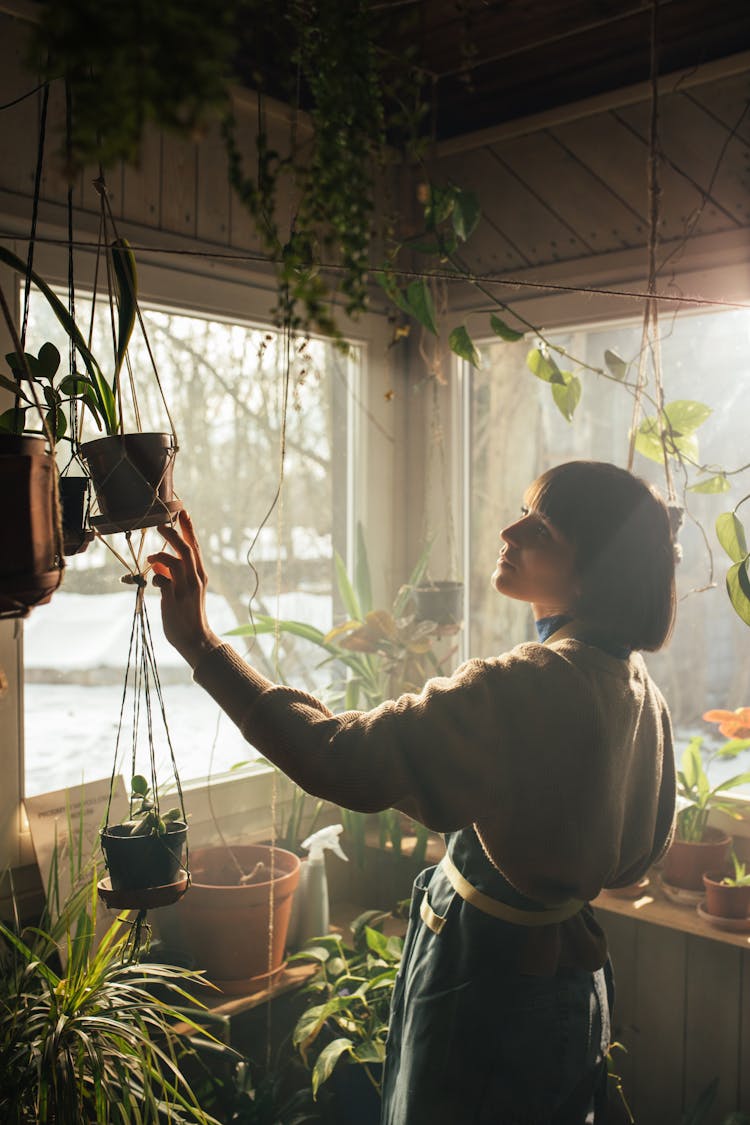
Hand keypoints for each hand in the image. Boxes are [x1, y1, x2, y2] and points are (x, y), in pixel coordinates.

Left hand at [147, 510, 220, 668]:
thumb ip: (173, 575)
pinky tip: (156, 583)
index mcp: (200, 575)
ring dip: (161, 556)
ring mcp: (186, 589)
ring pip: (176, 561)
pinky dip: (158, 577)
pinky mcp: (175, 599)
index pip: (195, 547)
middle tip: (160, 525)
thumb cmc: (188, 614)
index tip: (183, 512)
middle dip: (172, 535)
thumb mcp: (184, 591)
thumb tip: (158, 564)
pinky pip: (164, 580)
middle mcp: (196, 579)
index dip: (189, 529)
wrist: (195, 638)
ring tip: (151, 558)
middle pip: (186, 549)